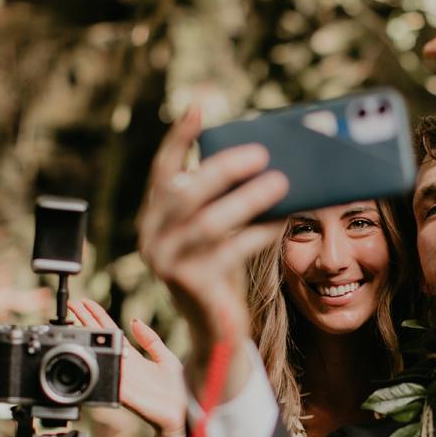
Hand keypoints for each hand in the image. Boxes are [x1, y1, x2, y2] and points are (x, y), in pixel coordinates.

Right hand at [68, 298, 185, 436]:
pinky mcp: (124, 394)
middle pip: (99, 339)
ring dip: (87, 340)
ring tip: (76, 322)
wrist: (178, 415)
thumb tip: (135, 320)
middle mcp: (123, 366)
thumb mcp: (166, 358)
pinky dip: (100, 371)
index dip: (98, 316)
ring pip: (99, 356)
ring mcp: (121, 379)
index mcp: (132, 357)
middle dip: (85, 321)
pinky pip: (108, 380)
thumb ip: (151, 340)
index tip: (86, 302)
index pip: (110, 332)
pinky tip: (89, 356)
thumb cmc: (174, 390)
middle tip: (72, 305)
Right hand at [137, 107, 288, 388]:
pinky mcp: (191, 285)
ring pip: (209, 223)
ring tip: (281, 183)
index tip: (198, 108)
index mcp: (154, 217)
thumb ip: (220, 200)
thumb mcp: (213, 232)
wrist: (214, 328)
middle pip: (185, 193)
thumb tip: (262, 159)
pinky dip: (259, 231)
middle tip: (261, 153)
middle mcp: (152, 238)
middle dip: (223, 169)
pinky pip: (230, 251)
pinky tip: (283, 219)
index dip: (179, 139)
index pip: (162, 171)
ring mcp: (168, 263)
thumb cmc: (220, 270)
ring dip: (248, 199)